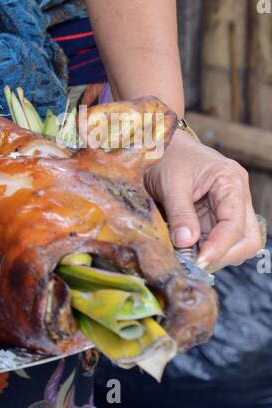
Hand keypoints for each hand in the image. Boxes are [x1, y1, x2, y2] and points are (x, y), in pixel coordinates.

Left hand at [144, 128, 263, 270]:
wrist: (159, 144)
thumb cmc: (166, 155)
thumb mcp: (170, 183)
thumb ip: (180, 213)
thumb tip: (186, 243)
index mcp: (231, 181)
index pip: (236, 225)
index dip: (220, 246)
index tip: (199, 261)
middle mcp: (237, 196)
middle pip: (247, 239)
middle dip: (224, 255)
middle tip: (195, 263)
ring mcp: (230, 207)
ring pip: (237, 243)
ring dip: (215, 254)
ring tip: (188, 256)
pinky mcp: (217, 216)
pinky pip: (220, 240)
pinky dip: (206, 248)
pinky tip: (188, 249)